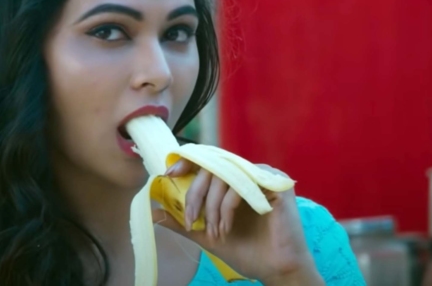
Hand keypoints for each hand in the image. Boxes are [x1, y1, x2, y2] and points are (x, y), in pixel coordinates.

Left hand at [153, 160, 323, 285]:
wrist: (274, 270)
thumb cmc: (246, 251)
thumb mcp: (207, 235)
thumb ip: (183, 222)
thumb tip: (155, 212)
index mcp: (233, 180)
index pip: (207, 161)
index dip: (186, 162)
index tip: (168, 175)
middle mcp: (248, 173)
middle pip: (211, 166)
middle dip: (195, 194)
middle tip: (192, 219)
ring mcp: (263, 176)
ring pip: (224, 175)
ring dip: (212, 206)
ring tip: (215, 231)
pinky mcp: (276, 183)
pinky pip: (241, 184)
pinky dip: (228, 206)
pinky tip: (227, 227)